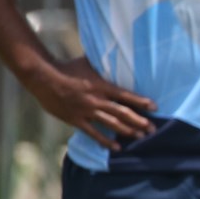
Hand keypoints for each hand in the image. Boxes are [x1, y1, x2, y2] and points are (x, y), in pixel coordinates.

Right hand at [27, 57, 154, 149]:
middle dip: (140, 121)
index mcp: (102, 85)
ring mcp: (86, 111)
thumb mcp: (89, 62)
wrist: (44, 77)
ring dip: (128, 131)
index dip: (142, 102)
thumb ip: (103, 62)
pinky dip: (105, 141)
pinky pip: (93, 133)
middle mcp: (97, 100)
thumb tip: (116, 51)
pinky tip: (116, 147)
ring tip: (140, 137)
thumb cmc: (67, 67)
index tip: (155, 107)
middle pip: (123, 113)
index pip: (126, 95)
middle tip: (153, 129)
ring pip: (112, 124)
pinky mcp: (76, 120)